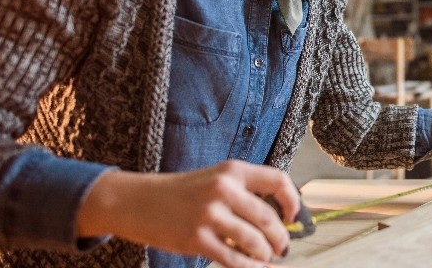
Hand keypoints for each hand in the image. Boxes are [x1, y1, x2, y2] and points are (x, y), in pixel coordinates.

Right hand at [77, 160, 299, 267]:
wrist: (138, 201)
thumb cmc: (181, 192)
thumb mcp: (215, 178)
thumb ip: (244, 192)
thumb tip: (277, 217)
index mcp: (232, 171)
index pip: (278, 181)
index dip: (292, 201)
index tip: (293, 216)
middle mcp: (224, 189)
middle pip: (269, 219)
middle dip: (281, 238)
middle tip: (282, 247)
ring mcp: (209, 215)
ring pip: (255, 242)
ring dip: (265, 255)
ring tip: (265, 258)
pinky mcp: (196, 239)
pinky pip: (233, 259)